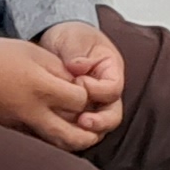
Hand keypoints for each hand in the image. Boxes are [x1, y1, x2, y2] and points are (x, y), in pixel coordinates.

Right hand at [0, 35, 100, 149]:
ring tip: (79, 130)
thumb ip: (60, 70)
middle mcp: (33, 113)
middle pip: (73, 136)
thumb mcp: (33, 53)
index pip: (80, 101)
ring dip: (72, 141)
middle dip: (90, 134)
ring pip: (56, 145)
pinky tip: (54, 128)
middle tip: (92, 124)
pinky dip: (50, 139)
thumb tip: (78, 85)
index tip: (82, 87)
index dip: (87, 95)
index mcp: (42, 89)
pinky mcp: (10, 132)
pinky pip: (38, 142)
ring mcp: (20, 126)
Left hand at [37, 20, 127, 134]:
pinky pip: (79, 129)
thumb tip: (78, 67)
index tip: (78, 81)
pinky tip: (56, 131)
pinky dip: (71, 132)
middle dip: (100, 122)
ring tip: (69, 131)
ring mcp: (94, 105)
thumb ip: (77, 52)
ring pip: (98, 127)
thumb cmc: (71, 36)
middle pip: (113, 115)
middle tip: (82, 122)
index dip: (97, 89)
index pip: (113, 89)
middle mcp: (106, 91)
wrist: (57, 40)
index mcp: (112, 70)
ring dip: (87, 132)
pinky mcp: (78, 113)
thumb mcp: (75, 38)